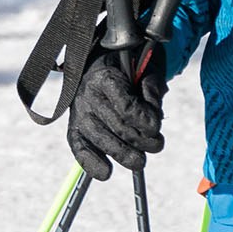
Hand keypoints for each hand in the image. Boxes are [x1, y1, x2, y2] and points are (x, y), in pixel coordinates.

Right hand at [66, 46, 162, 179]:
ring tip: (141, 160)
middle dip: (141, 140)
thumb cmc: (131, 64)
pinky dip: (92, 163)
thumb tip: (153, 118)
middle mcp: (87, 94)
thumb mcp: (146, 67)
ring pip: (102, 140)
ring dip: (125, 154)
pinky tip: (106, 173)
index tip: (156, 127)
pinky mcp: (75, 127)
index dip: (143, 120)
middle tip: (157, 145)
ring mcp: (79, 112)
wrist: (107, 57)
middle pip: (117, 126)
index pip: (124, 106)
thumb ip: (151, 90)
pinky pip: (80, 148)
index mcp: (105, 76)